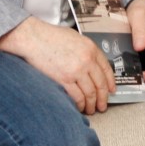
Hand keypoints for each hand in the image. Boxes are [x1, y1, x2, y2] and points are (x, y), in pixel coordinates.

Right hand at [0, 16, 115, 113]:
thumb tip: (91, 64)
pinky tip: (79, 107)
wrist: (33, 38)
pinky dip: (80, 104)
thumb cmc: (50, 36)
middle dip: (103, 98)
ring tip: (91, 109)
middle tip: (102, 106)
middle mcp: (87, 60)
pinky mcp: (64, 80)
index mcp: (91, 48)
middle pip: (100, 84)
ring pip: (90, 93)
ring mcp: (76, 71)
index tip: (111, 91)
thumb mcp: (74, 37)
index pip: (107, 69)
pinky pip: (77, 97)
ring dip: (91, 104)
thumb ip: (85, 50)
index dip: (110, 83)